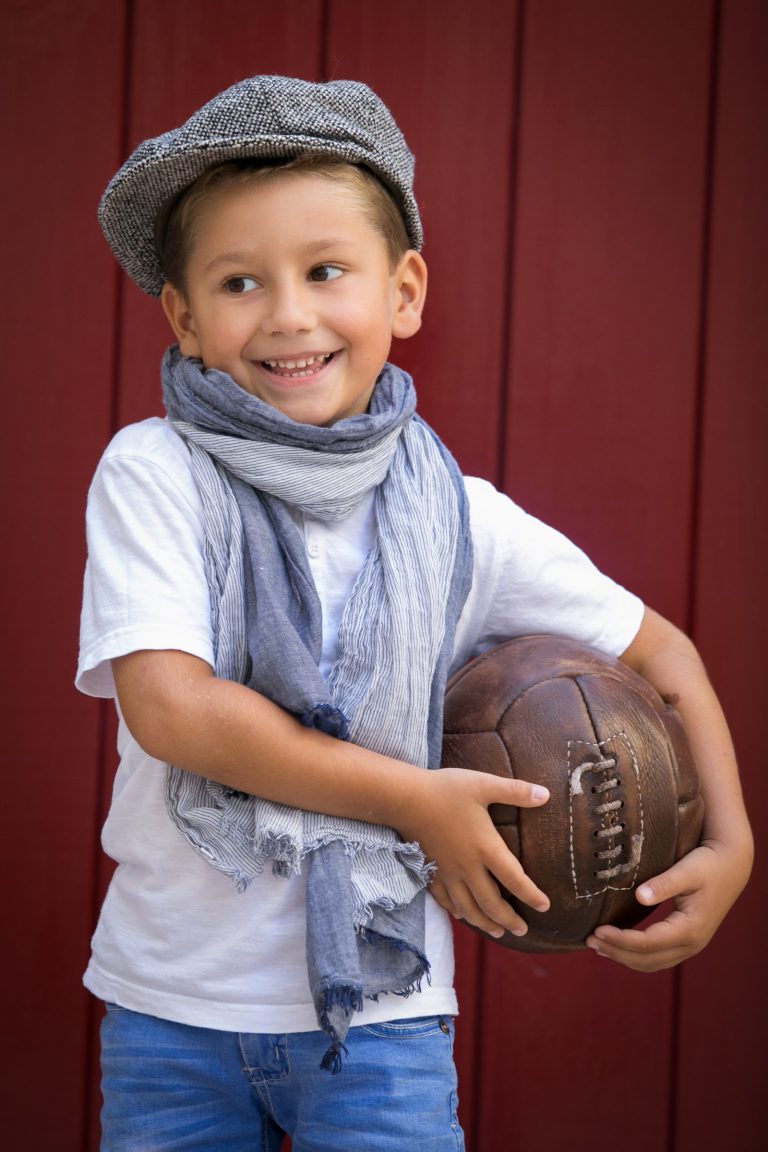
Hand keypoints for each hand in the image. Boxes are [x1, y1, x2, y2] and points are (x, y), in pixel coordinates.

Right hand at [397, 767, 550, 938]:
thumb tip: (546, 794)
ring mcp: (447, 872)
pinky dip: (458, 912)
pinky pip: (445, 901)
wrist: (405, 798)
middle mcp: (468, 866)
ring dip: (485, 923)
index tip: (545, 907)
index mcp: (485, 847)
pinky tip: (464, 916)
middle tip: (522, 930)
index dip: (532, 896)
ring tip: (498, 932)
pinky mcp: (430, 872)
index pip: (515, 880)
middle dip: (509, 920)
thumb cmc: (446, 789)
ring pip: (468, 908)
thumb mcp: (484, 784)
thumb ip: (516, 791)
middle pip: (492, 903)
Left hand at [585, 838, 750, 970]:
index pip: (648, 943)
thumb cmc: (707, 865)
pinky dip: (636, 956)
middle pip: (647, 959)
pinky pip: (658, 958)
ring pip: (652, 963)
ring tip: (597, 946)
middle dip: (616, 952)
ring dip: (623, 957)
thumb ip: (664, 884)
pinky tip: (617, 947)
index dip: (620, 940)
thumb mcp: (687, 870)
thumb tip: (639, 896)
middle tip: (589, 939)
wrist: (731, 867)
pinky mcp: (686, 942)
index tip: (597, 930)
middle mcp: (692, 944)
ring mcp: (691, 946)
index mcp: (690, 929)